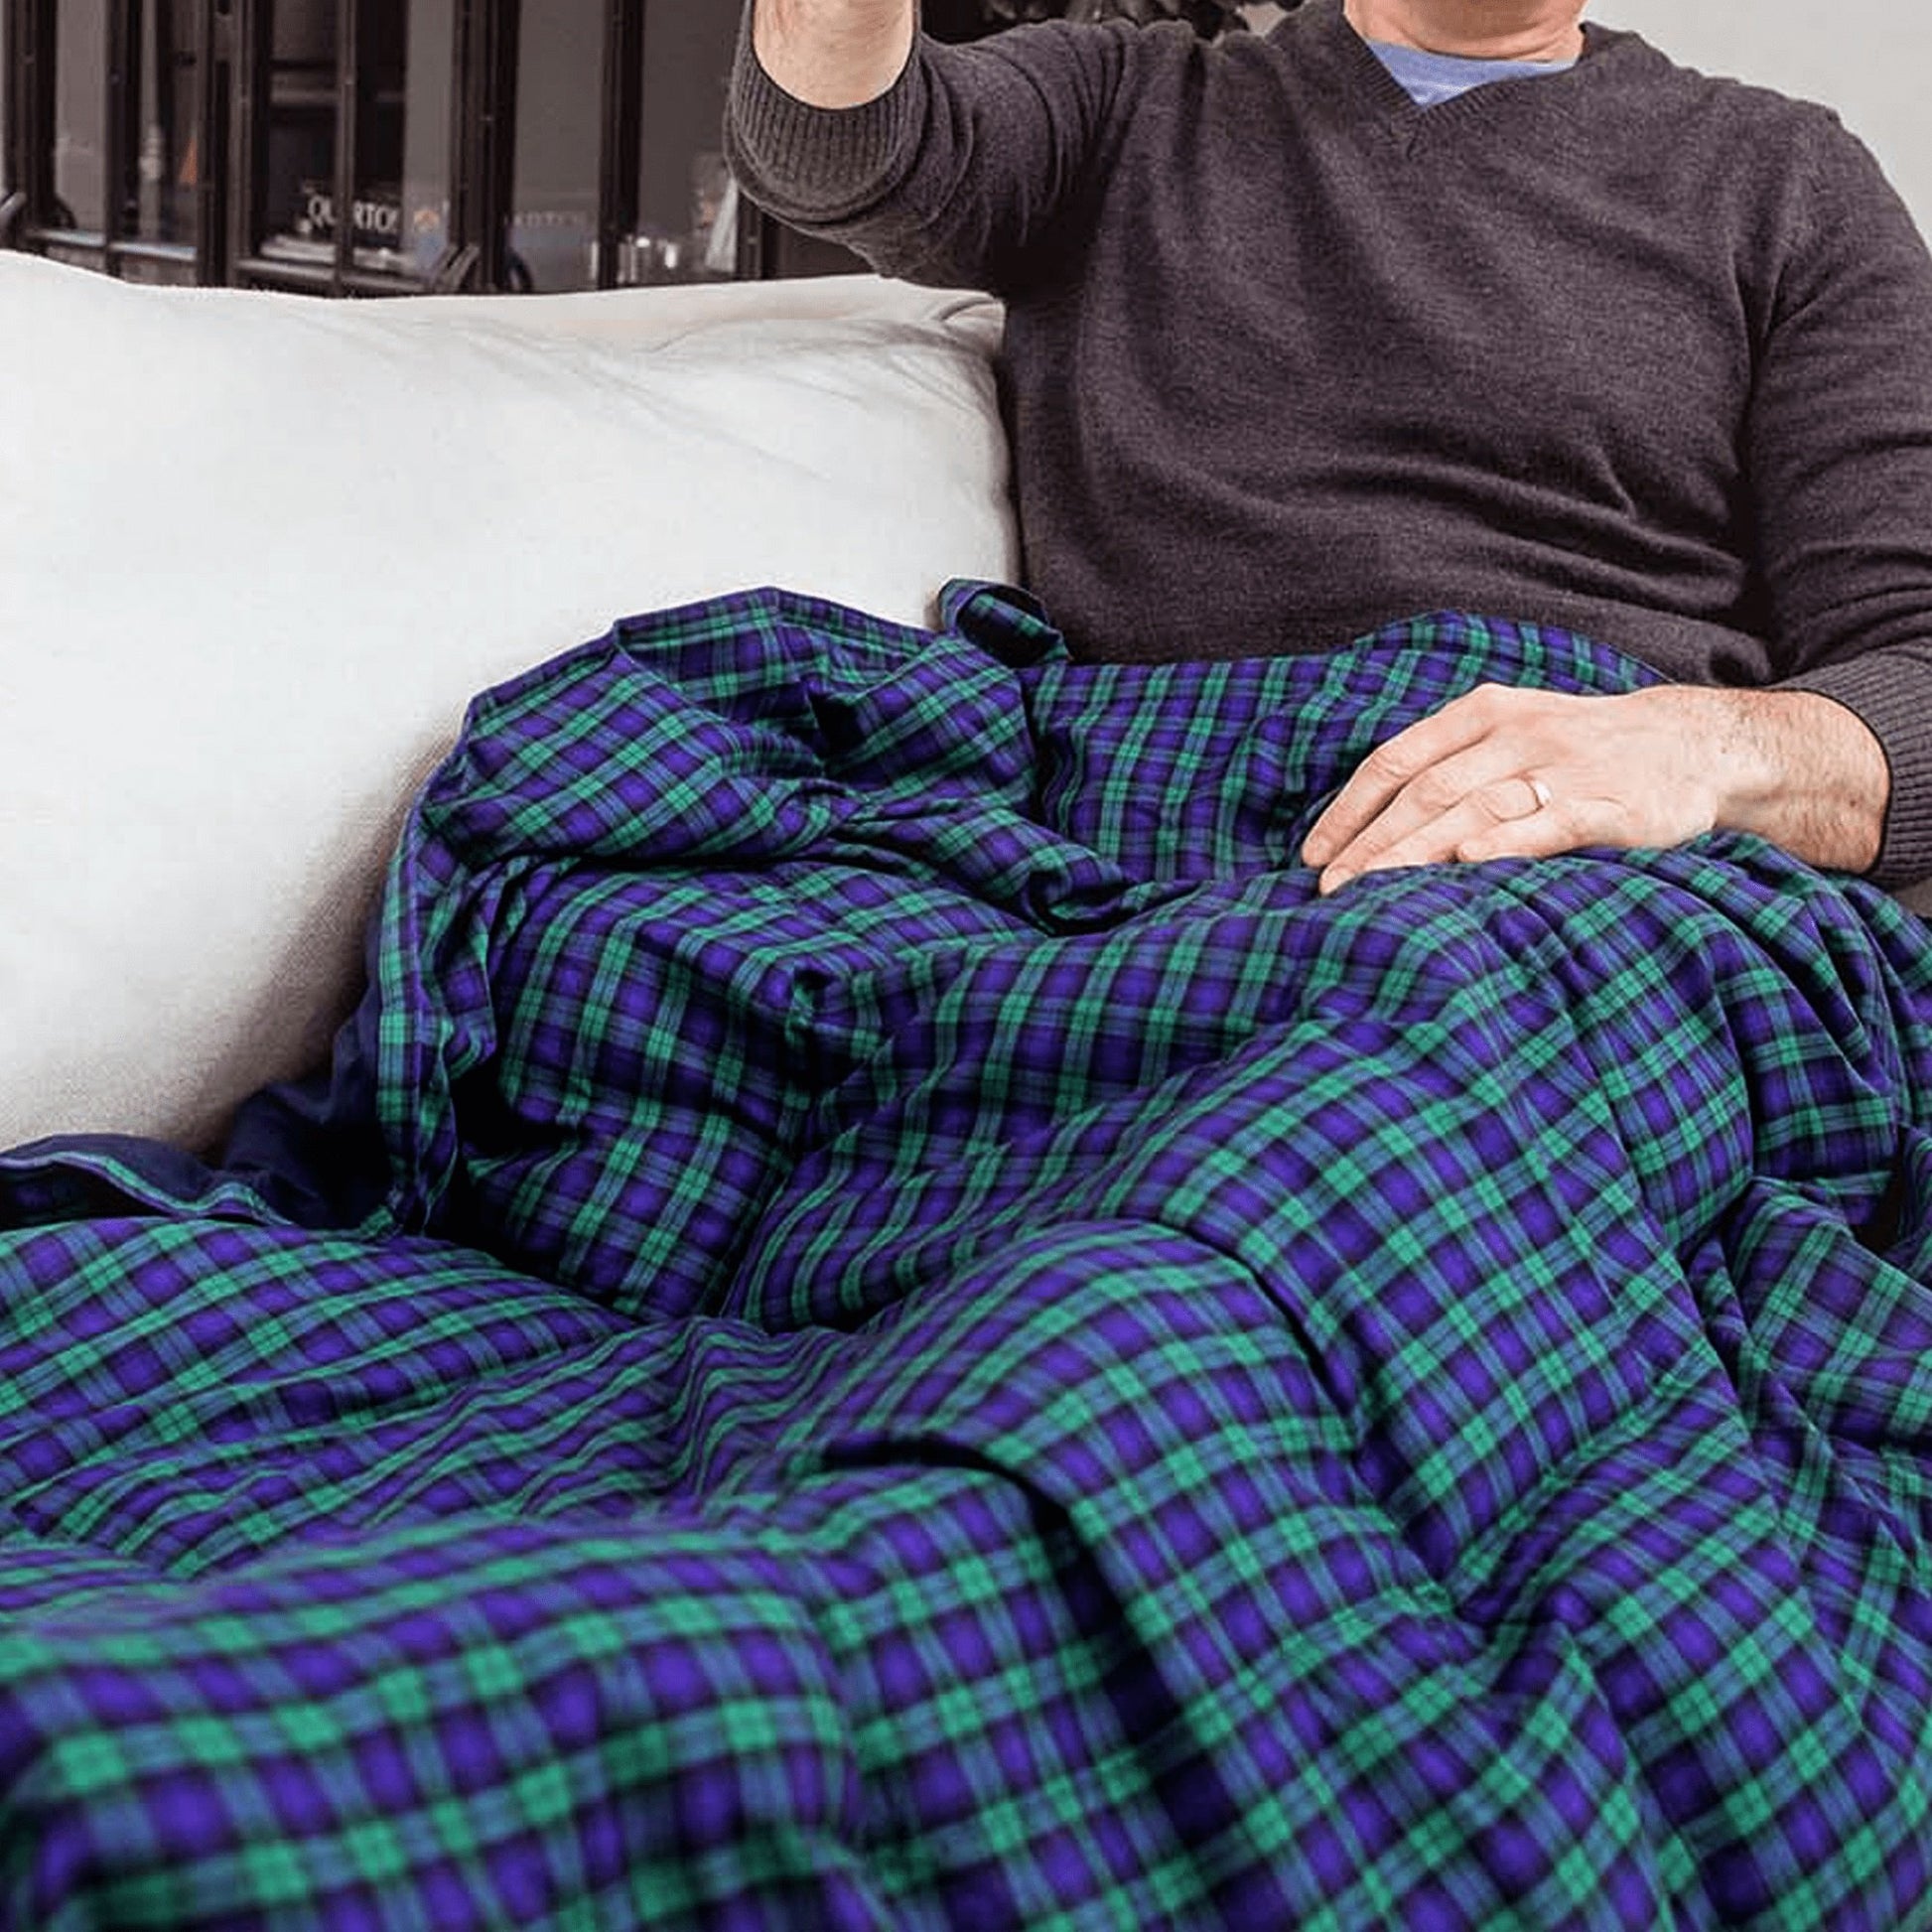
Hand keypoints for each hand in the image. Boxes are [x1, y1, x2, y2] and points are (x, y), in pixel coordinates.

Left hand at [1300, 681, 1886, 892]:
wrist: (1694, 744)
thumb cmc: (1578, 750)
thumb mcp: (1509, 733)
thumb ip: (1447, 765)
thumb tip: (1366, 824)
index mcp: (1481, 712)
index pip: (1396, 761)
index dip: (1349, 810)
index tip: (1311, 856)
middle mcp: (1515, 733)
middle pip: (1424, 793)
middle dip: (1369, 844)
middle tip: (1327, 891)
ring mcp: (1561, 767)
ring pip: (1472, 810)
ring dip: (1413, 853)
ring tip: (1368, 891)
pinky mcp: (1607, 805)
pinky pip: (1547, 825)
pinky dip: (1504, 843)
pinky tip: (1465, 864)